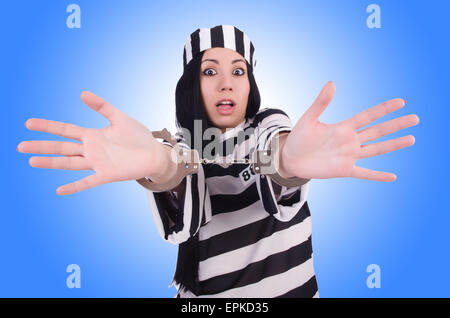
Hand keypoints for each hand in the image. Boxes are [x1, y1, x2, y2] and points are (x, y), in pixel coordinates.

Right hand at [17, 91, 169, 194]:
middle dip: (41, 146)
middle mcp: (91, 150)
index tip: (28, 124)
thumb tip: (82, 93)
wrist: (154, 154)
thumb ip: (102, 106)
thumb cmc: (138, 137)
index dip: (47, 126)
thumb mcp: (119, 117)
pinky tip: (60, 190)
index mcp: (93, 136)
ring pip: (69, 163)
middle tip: (20, 146)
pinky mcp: (107, 174)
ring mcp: (98, 163)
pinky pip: (88, 182)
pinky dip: (74, 186)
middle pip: (62, 147)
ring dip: (51, 162)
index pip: (65, 130)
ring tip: (31, 161)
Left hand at [280, 81, 418, 181]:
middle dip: (396, 125)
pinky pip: (364, 173)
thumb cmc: (300, 137)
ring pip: (376, 150)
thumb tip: (331, 83)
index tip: (401, 102)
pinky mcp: (343, 170)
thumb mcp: (309, 118)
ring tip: (411, 139)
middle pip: (377, 131)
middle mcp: (350, 141)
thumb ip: (321, 102)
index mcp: (343, 128)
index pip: (367, 117)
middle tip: (415, 118)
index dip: (383, 109)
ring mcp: (348, 156)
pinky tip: (393, 176)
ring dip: (393, 145)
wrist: (291, 157)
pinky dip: (377, 175)